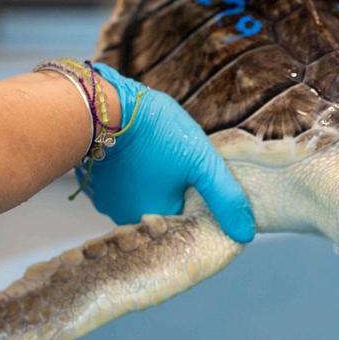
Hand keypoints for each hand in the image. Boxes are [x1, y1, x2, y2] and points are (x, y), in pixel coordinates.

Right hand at [80, 64, 255, 241]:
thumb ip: (226, 198)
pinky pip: (120, 181)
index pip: (187, 221)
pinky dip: (132, 169)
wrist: (103, 105)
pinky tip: (140, 150)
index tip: (202, 183)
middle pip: (162, 207)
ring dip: (153, 178)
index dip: (199, 202)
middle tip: (182, 162)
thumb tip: (246, 233)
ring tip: (161, 151)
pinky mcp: (92, 180)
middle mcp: (126, 217)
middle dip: (175, 189)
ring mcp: (105, 199)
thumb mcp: (202, 163)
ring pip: (140, 193)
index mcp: (157, 219)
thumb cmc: (155, 133)